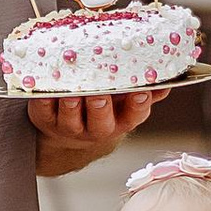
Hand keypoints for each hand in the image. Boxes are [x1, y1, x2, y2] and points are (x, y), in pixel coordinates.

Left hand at [28, 90, 157, 176]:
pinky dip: (42, 100)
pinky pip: (42, 109)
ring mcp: (69, 125)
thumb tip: (168, 78)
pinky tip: (44, 86)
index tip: (140, 93)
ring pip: (70, 118)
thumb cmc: (104, 109)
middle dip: (101, 107)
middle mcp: (96, 128)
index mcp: (121, 121)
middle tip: (100, 94)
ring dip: (71, 106)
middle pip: (100, 122)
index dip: (137, 106)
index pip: (133, 115)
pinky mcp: (44, 118)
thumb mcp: (127, 103)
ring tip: (72, 93)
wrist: (68, 133)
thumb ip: (148, 90)